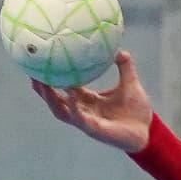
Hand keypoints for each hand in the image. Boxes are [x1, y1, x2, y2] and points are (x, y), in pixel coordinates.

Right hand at [30, 49, 153, 152]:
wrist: (148, 131)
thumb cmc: (136, 110)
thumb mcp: (130, 84)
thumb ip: (125, 67)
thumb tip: (119, 49)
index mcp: (88, 100)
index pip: (65, 89)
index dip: (53, 79)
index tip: (43, 65)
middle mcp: (83, 111)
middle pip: (56, 102)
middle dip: (43, 90)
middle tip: (32, 74)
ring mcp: (87, 121)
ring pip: (62, 111)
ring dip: (51, 99)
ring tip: (41, 85)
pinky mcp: (95, 130)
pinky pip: (81, 119)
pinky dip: (74, 108)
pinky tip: (70, 97)